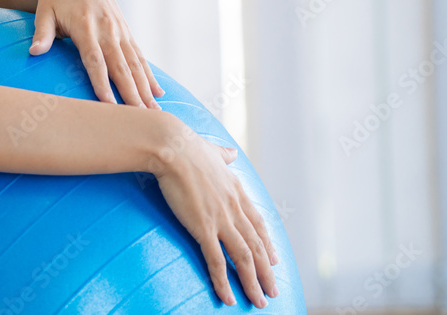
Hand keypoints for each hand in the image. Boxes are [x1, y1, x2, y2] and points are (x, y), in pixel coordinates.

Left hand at [30, 0, 163, 107]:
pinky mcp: (126, 31)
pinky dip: (149, 75)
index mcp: (85, 26)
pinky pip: (140, 56)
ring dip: (145, 89)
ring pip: (135, 64)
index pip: (95, 60)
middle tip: (140, 118)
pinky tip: (158, 94)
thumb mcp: (44, 9)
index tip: (108, 104)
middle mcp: (107, 30)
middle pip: (121, 67)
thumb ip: (42, 32)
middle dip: (131, 93)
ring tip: (155, 113)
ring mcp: (119, 31)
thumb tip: (34, 52)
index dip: (102, 82)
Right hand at [150, 117, 279, 307]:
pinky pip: (217, 261)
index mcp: (237, 190)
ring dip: (253, 282)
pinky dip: (223, 282)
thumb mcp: (212, 150)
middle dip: (266, 272)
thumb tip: (231, 153)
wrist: (173, 148)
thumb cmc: (187, 147)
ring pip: (243, 258)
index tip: (273, 259)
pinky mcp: (203, 228)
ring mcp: (221, 219)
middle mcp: (234, 208)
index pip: (258, 223)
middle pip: (256, 246)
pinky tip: (227, 298)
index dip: (267, 244)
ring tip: (259, 301)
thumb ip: (223, 155)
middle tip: (272, 291)